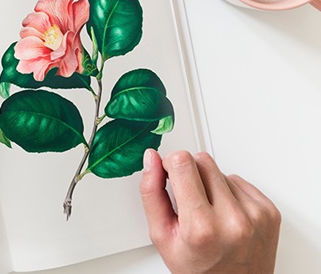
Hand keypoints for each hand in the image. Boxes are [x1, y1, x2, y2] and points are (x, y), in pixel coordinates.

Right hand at [140, 149, 280, 273]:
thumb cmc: (199, 270)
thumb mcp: (162, 236)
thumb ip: (151, 193)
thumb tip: (151, 159)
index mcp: (201, 226)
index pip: (182, 163)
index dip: (170, 164)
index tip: (168, 175)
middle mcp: (232, 219)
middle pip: (202, 161)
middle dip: (189, 173)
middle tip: (187, 200)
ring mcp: (255, 214)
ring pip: (221, 170)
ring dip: (210, 185)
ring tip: (208, 212)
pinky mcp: (270, 211)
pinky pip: (240, 181)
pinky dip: (229, 192)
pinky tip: (224, 213)